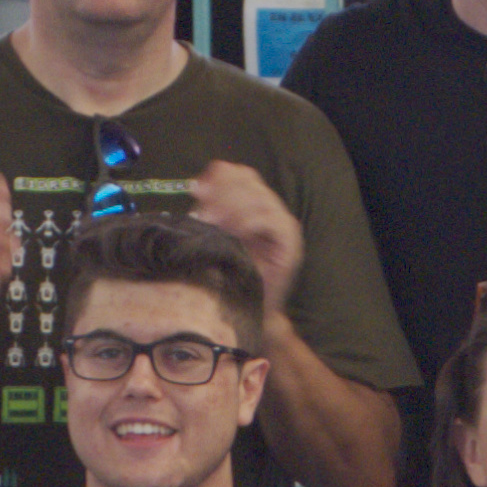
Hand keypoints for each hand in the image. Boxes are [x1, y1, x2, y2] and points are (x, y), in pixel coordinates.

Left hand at [185, 158, 304, 314]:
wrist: (247, 312)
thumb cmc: (226, 277)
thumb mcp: (212, 237)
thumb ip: (208, 212)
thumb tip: (196, 188)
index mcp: (253, 205)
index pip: (240, 174)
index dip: (218, 176)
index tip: (195, 189)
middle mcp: (271, 210)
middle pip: (248, 181)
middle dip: (221, 193)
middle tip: (201, 213)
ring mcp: (284, 225)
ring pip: (259, 197)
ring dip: (231, 208)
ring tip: (211, 224)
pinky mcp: (291, 242)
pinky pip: (270, 219)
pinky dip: (247, 222)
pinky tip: (230, 233)